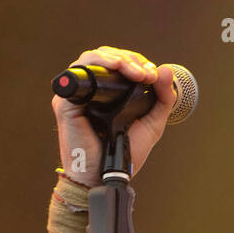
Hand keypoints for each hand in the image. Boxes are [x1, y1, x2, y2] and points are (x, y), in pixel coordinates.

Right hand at [51, 45, 176, 185]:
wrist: (107, 176)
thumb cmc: (125, 152)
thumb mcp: (152, 123)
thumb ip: (163, 98)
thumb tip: (167, 69)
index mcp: (108, 93)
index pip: (118, 63)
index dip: (135, 62)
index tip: (153, 75)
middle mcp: (91, 91)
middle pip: (105, 57)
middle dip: (129, 59)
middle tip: (146, 74)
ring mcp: (77, 95)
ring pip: (90, 59)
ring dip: (115, 59)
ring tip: (135, 71)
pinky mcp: (66, 102)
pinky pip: (77, 75)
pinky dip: (97, 65)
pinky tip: (114, 69)